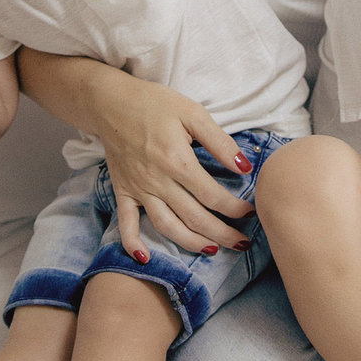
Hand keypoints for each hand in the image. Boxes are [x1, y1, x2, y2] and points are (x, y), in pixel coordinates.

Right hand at [18, 54, 256, 258]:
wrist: (110, 101)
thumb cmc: (155, 104)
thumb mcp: (193, 114)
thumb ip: (219, 142)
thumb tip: (244, 167)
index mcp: (177, 162)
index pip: (212, 196)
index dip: (234, 209)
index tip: (250, 213)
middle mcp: (158, 181)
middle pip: (194, 217)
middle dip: (221, 234)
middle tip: (242, 243)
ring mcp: (138, 189)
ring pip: (166, 226)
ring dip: (190, 243)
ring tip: (212, 250)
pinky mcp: (122, 190)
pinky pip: (126, 222)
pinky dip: (132, 243)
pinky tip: (145, 258)